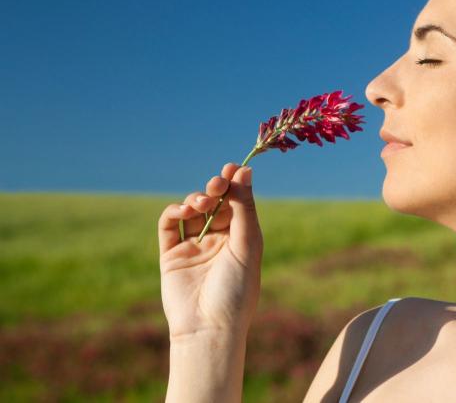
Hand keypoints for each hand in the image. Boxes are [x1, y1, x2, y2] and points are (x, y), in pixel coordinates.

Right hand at [158, 163, 263, 340]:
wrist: (209, 327)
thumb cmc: (236, 289)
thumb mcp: (247, 245)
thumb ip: (244, 208)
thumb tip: (245, 170)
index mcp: (241, 238)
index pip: (237, 203)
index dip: (234, 184)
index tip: (233, 166)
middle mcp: (218, 240)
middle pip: (214, 203)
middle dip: (215, 188)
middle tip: (217, 182)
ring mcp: (193, 246)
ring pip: (191, 210)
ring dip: (196, 199)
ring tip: (201, 203)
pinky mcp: (171, 255)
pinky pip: (168, 225)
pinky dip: (174, 212)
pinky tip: (184, 211)